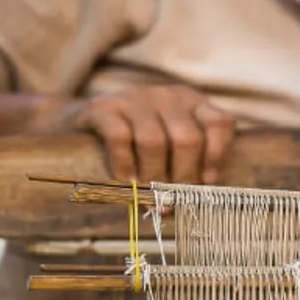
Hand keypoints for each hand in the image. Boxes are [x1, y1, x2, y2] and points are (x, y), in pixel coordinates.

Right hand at [57, 86, 235, 183]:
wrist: (80, 125)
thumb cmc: (136, 145)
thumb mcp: (169, 148)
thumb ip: (187, 166)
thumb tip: (194, 203)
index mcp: (192, 104)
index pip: (219, 123)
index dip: (217, 156)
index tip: (206, 183)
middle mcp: (167, 96)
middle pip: (187, 138)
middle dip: (183, 176)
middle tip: (173, 200)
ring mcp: (135, 98)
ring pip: (154, 141)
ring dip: (153, 175)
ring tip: (150, 195)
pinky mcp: (104, 107)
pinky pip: (120, 138)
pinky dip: (125, 166)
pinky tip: (126, 182)